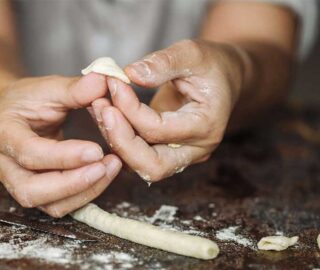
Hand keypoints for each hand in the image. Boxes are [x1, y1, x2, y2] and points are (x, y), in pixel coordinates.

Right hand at [0, 74, 122, 216]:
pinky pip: (60, 206)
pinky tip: (104, 175)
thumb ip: (74, 88)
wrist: (15, 116)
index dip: (63, 156)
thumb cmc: (29, 101)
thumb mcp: (48, 87)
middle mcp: (4, 166)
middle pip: (32, 190)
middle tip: (105, 166)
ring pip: (48, 205)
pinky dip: (85, 195)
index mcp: (3, 134)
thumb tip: (103, 81)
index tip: (96, 150)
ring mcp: (18, 184)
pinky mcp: (36, 194)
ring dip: (83, 192)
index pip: (29, 153)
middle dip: (73, 183)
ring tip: (111, 168)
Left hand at [91, 39, 246, 181]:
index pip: (158, 130)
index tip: (113, 82)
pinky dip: (116, 137)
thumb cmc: (210, 65)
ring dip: (114, 139)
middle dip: (120, 140)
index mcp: (206, 126)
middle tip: (100, 108)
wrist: (222, 79)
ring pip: (139, 166)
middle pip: (151, 166)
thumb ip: (163, 63)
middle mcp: (194, 150)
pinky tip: (103, 112)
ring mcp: (179, 156)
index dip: (130, 109)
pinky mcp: (163, 153)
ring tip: (97, 107)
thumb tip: (130, 74)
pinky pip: (135, 156)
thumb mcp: (192, 53)